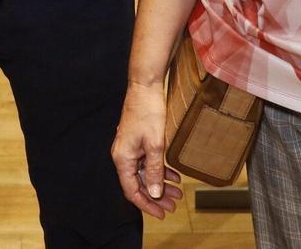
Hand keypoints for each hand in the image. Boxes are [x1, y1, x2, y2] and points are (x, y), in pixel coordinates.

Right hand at [112, 80, 182, 218]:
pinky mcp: (138, 141)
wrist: (146, 86)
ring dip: (161, 184)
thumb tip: (155, 193)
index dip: (147, 205)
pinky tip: (174, 175)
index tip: (162, 214)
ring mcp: (130, 148)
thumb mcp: (155, 144)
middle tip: (174, 206)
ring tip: (177, 193)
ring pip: (145, 173)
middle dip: (157, 196)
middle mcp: (123, 155)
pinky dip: (160, 169)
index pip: (132, 190)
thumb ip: (154, 171)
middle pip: (139, 184)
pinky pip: (148, 162)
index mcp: (122, 158)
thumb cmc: (148, 112)